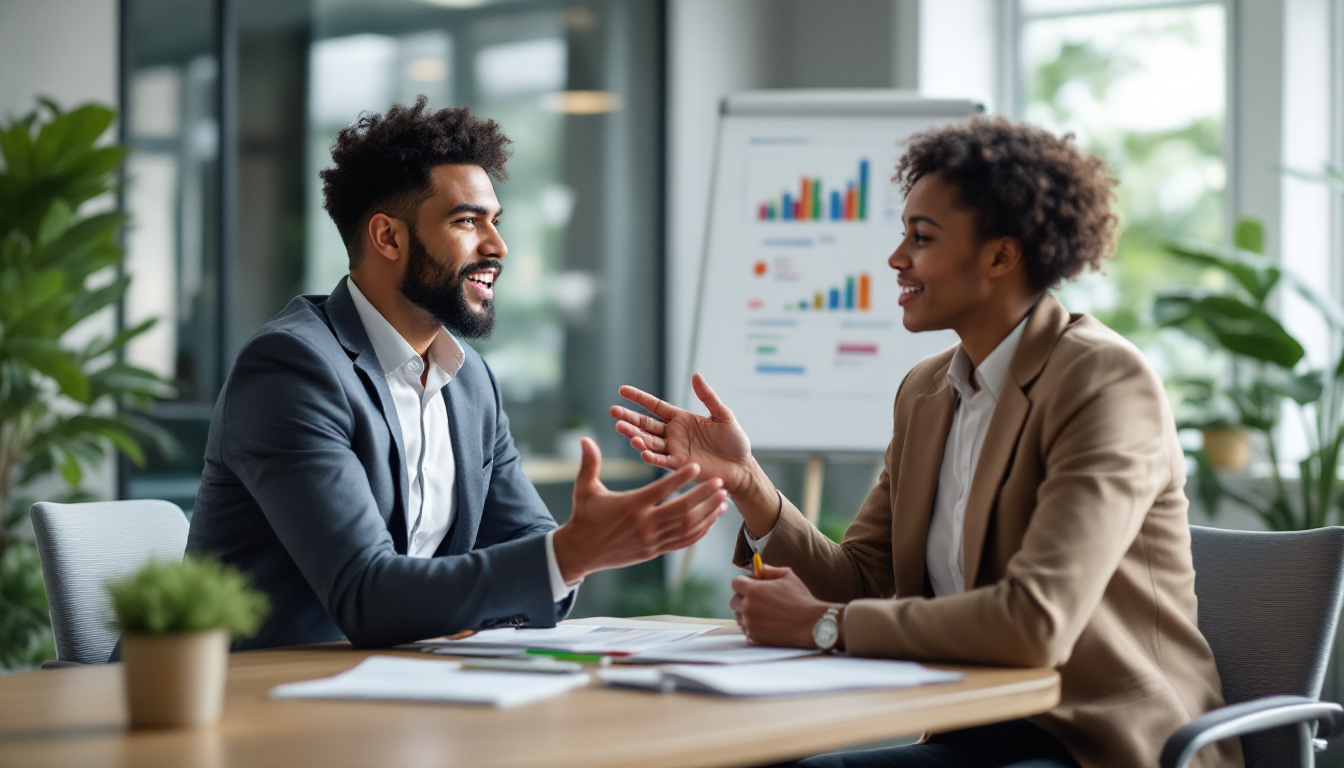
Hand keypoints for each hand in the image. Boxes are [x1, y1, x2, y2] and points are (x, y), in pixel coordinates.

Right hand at [552, 438, 727, 583]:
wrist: (581, 552)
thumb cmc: (584, 516)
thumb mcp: (584, 489)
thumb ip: (589, 463)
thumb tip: (584, 438)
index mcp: (631, 506)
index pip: (661, 490)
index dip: (680, 478)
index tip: (697, 466)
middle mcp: (645, 524)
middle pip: (681, 510)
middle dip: (704, 497)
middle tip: (721, 483)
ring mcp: (652, 540)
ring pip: (687, 528)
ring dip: (708, 513)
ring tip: (724, 500)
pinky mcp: (655, 551)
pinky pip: (683, 542)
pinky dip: (700, 531)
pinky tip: (711, 519)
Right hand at [610, 374, 777, 531]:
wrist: (742, 467)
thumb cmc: (734, 442)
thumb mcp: (723, 415)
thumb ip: (708, 397)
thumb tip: (696, 375)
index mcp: (681, 419)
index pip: (655, 406)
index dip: (639, 398)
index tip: (622, 390)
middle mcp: (674, 434)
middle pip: (646, 424)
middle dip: (629, 418)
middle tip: (613, 412)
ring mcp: (675, 450)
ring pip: (649, 441)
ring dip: (635, 436)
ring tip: (621, 429)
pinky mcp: (680, 465)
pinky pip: (662, 460)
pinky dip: (651, 456)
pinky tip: (640, 450)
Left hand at [730, 564, 835, 648]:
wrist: (811, 624)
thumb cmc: (800, 598)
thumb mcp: (787, 576)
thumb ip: (769, 570)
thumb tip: (758, 568)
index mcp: (753, 590)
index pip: (735, 583)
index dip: (744, 583)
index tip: (753, 585)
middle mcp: (747, 607)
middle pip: (734, 601)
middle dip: (743, 598)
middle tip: (758, 600)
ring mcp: (750, 624)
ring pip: (739, 616)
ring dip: (746, 613)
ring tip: (763, 613)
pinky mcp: (754, 637)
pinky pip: (746, 630)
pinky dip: (752, 627)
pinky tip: (765, 624)